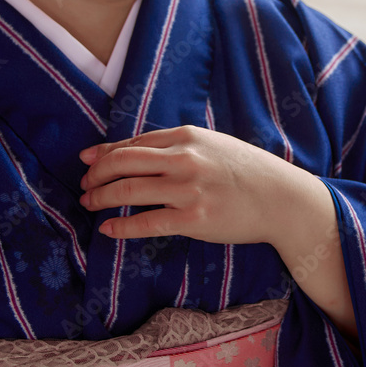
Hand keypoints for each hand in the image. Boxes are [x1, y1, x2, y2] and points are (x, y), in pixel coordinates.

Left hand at [79, 125, 356, 340]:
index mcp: (187, 136)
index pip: (133, 143)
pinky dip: (121, 227)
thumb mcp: (211, 145)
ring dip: (101, 198)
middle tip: (83, 185)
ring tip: (89, 203)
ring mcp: (188, 190)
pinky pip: (146, 223)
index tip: (86, 161)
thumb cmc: (245, 172)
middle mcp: (184, 159)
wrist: (282, 198)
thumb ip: (176, 146)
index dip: (104, 153)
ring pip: (128, 191)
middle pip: (123, 163)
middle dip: (96, 174)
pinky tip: (107, 229)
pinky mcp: (193, 220)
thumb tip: (134, 151)